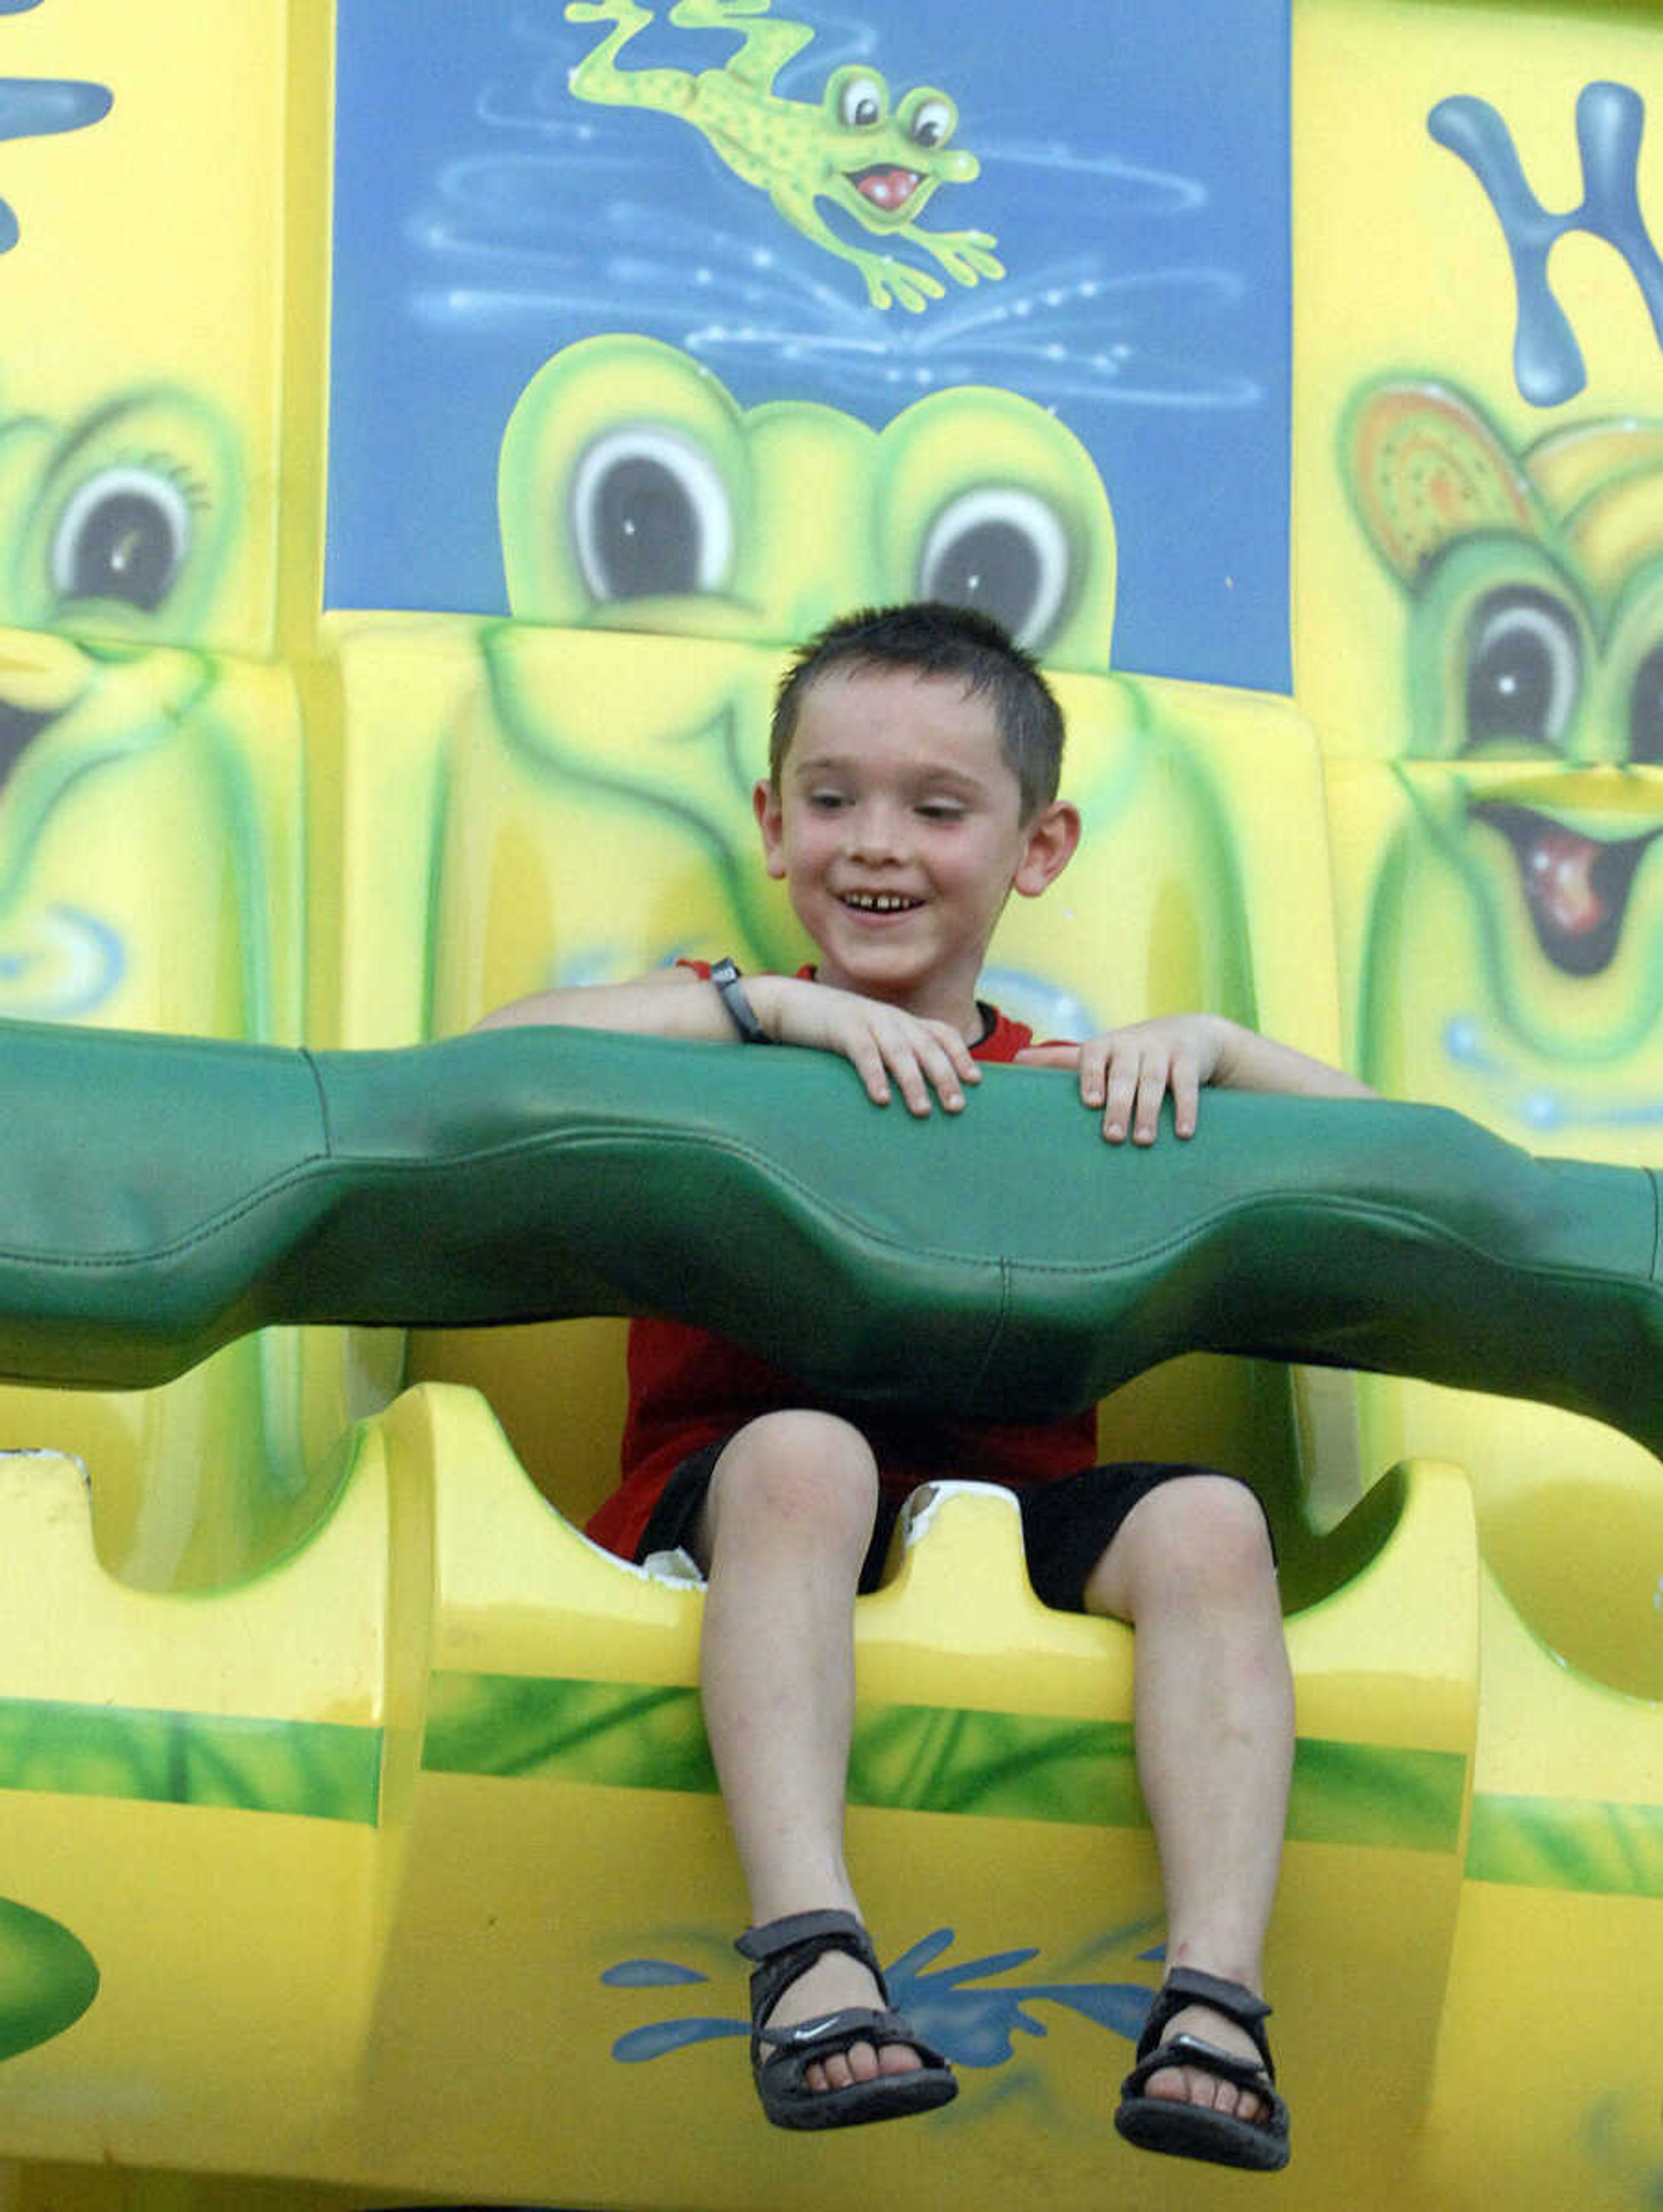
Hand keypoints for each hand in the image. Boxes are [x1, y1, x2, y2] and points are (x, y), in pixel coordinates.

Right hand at [752, 976, 981, 1115]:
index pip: (941, 1033)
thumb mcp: (871, 1036)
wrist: (793, 1004)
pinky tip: (880, 1099)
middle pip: (927, 1046)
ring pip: (899, 1052)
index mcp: (901, 1020)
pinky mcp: (843, 1028)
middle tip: (956, 1106)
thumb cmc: (835, 1029)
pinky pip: (864, 1054)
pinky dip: (874, 1076)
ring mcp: (868, 1021)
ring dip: (913, 1082)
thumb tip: (919, 1085)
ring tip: (923, 1111)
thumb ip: (894, 1052)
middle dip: (944, 1076)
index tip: (975, 1080)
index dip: (960, 1055)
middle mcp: (891, 1018)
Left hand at [1017, 1014, 1226, 1143]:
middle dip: (1119, 1105)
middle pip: (1125, 1075)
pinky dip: (1187, 1108)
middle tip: (1111, 1137)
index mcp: (1107, 1045)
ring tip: (1143, 1141)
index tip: (1090, 1102)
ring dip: (1149, 1112)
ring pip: (1155, 1082)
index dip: (1091, 1076)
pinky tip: (1184, 1133)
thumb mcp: (1100, 1052)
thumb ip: (1061, 1059)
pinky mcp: (1189, 1059)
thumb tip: (1017, 1059)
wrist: (1190, 1033)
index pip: (1093, 1055)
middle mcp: (1133, 1044)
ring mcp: (1162, 1050)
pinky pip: (1187, 1084)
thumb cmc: (1131, 1053)